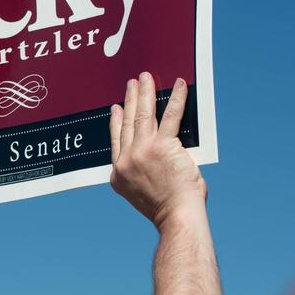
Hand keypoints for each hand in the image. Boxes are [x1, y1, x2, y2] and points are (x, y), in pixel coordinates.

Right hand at [109, 73, 205, 230]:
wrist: (177, 216)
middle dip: (130, 100)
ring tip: (145, 78)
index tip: (115, 108)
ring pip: (143, 115)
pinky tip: (179, 85)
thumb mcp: (142, 189)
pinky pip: (171, 115)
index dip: (116, 121)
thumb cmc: (167, 208)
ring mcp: (143, 151)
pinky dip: (176, 98)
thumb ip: (143, 169)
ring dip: (145, 93)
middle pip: (127, 123)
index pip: (116, 140)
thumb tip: (157, 148)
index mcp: (119, 173)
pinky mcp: (163, 145)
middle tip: (132, 84)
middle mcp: (127, 160)